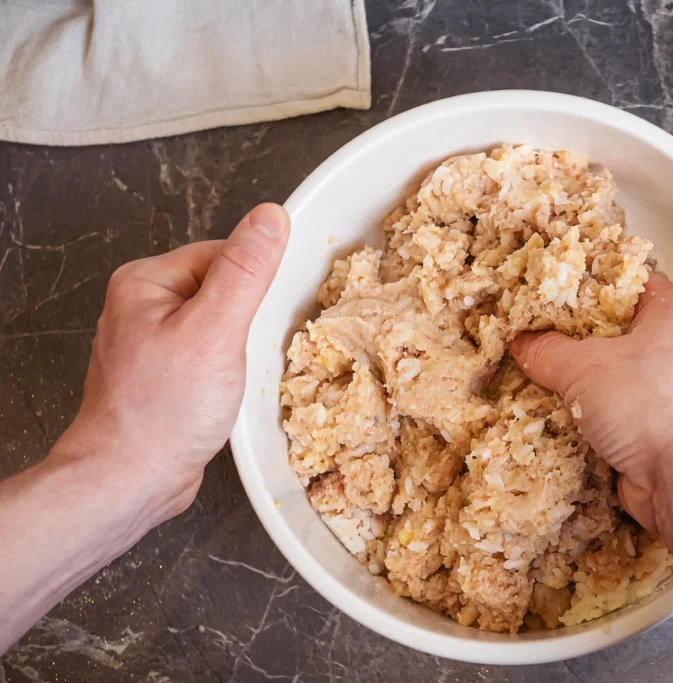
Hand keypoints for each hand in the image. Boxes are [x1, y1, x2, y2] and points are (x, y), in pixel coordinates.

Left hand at [50, 203, 289, 521]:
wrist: (130, 480)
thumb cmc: (163, 412)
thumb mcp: (214, 332)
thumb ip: (245, 272)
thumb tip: (269, 217)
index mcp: (146, 282)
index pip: (223, 254)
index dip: (255, 284)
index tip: (265, 315)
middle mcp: (144, 306)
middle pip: (225, 289)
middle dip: (249, 319)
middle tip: (249, 351)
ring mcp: (154, 342)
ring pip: (222, 325)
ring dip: (242, 348)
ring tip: (236, 376)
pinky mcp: (167, 374)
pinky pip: (212, 354)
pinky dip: (230, 370)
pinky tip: (229, 393)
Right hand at [510, 272, 672, 535]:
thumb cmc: (654, 405)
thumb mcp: (585, 367)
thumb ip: (548, 351)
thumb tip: (522, 342)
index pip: (628, 284)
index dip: (587, 288)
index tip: (550, 297)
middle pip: (625, 338)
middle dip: (583, 348)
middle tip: (539, 348)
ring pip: (627, 387)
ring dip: (591, 396)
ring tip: (545, 392)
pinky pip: (631, 427)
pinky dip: (604, 432)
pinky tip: (569, 434)